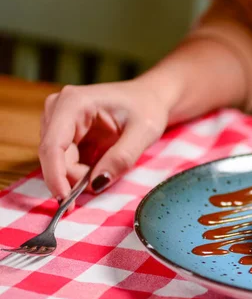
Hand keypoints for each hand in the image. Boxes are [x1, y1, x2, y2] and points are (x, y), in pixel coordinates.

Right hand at [39, 79, 168, 200]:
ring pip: (59, 161)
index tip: (66, 201)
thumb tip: (97, 183)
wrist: (150, 98)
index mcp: (73, 102)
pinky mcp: (65, 133)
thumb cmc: (148, 108)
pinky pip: (65, 161)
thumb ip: (122, 157)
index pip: (53, 146)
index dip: (56, 176)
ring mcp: (58, 121)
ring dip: (80, 175)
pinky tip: (101, 165)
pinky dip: (82, 171)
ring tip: (109, 167)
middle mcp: (58, 109)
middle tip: (103, 183)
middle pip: (54, 156)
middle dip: (75, 177)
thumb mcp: (144, 132)